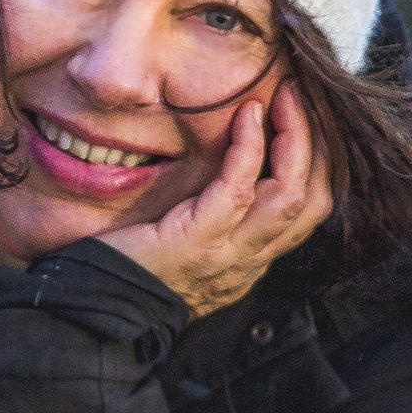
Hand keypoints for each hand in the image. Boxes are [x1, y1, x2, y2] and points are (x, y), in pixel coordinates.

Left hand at [96, 81, 332, 319]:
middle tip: (301, 98)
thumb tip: (224, 163)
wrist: (94, 315)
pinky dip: (249, 150)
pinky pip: (238, 191)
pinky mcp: (196, 244)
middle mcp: (248, 261)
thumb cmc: (126, 269)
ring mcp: (226, 255)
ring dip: (295, 139)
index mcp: (248, 260)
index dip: (317, 162)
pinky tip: (247, 117)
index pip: (307, 211)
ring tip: (285, 98)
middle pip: (313, 202)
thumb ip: (209, 216)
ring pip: (290, 196)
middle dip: (317, 144)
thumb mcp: (183, 243)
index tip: (306, 119)